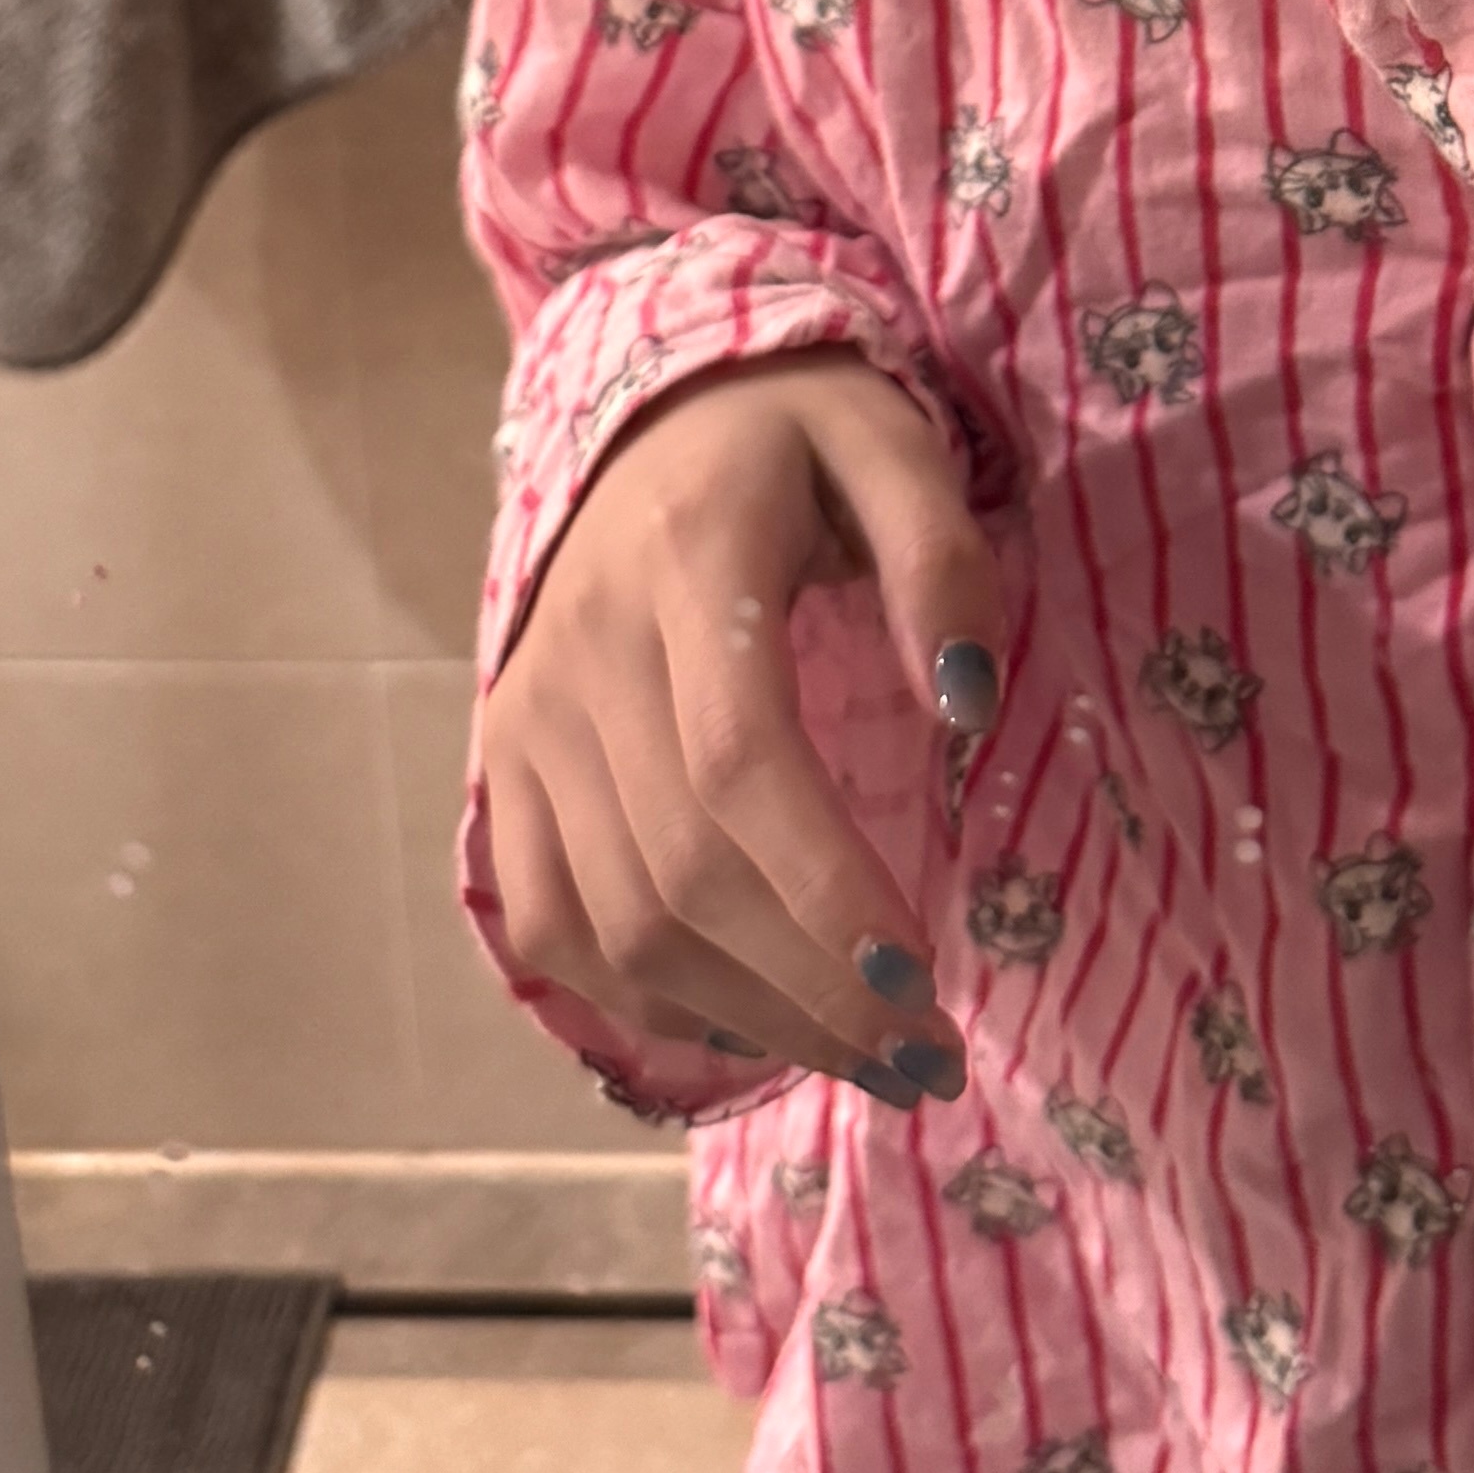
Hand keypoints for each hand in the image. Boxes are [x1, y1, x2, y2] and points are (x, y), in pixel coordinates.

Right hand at [477, 356, 1007, 1102]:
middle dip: (813, 990)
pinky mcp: (505, 767)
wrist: (649, 412)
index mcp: (686, 562)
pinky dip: (639, 1000)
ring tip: (866, 1060)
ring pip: (618, 921)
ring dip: (748, 1017)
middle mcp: (584, 652)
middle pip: (682, 870)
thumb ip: (940, 559)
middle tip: (929, 1057)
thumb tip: (969, 700)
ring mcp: (528, 717)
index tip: (924, 983)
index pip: (740, 764)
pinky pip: (546, 922)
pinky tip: (746, 1023)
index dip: (825, 892)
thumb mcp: (891, 445)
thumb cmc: (795, 435)